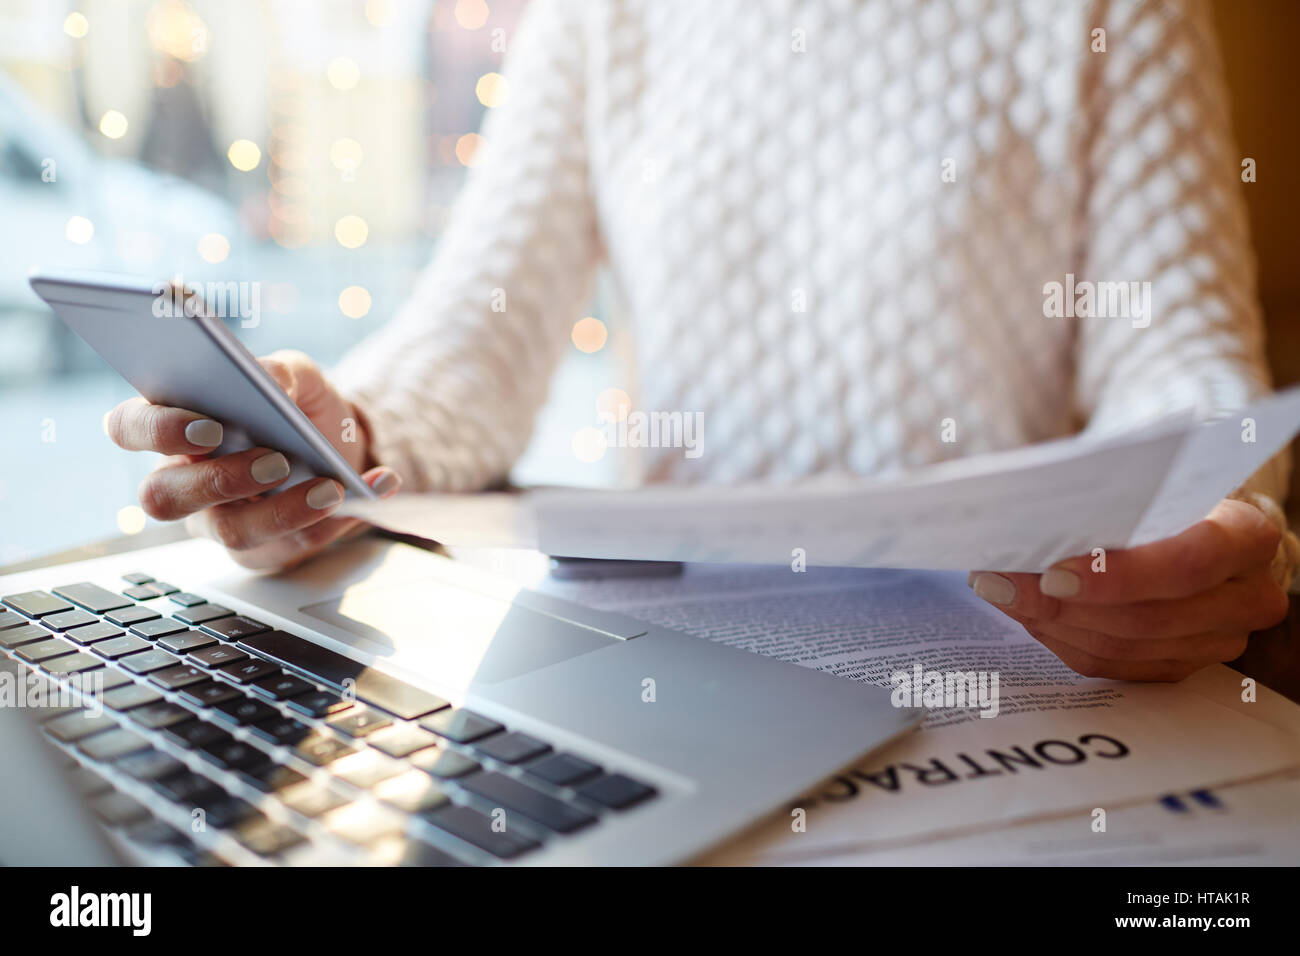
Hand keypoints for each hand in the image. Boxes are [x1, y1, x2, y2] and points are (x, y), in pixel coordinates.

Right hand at [104, 349, 399, 570]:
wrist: (345, 445)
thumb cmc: (300, 408)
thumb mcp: (296, 376)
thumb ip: (278, 370)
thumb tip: (270, 380)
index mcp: (174, 427)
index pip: (128, 428)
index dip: (157, 430)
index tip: (209, 425)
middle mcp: (182, 481)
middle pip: (164, 497)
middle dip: (220, 479)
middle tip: (275, 460)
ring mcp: (218, 522)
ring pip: (231, 532)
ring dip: (286, 509)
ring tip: (331, 486)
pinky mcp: (262, 552)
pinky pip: (289, 548)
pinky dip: (335, 521)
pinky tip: (368, 494)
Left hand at [968, 498, 1288, 680]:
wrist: (1210, 523)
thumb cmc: (1173, 492)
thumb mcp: (1156, 478)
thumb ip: (1111, 495)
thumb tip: (1026, 514)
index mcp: (1249, 537)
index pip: (1189, 564)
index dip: (1119, 576)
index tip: (1053, 571)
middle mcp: (1247, 597)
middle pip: (1147, 618)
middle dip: (1062, 603)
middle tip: (998, 581)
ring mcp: (1218, 640)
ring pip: (1124, 647)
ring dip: (1050, 621)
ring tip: (998, 590)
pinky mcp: (1183, 664)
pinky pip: (1114, 665)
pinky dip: (1061, 638)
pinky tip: (1024, 610)